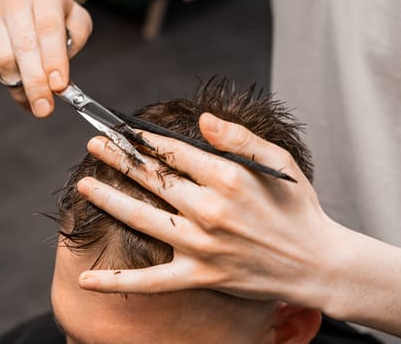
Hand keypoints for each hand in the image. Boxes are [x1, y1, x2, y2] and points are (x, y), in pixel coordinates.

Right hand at [0, 0, 92, 116]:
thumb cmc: (51, 12)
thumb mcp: (74, 18)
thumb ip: (76, 37)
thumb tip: (63, 67)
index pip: (48, 28)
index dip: (54, 60)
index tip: (59, 86)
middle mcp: (11, 1)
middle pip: (24, 48)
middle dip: (36, 84)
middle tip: (44, 108)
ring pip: (2, 59)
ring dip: (18, 86)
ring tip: (32, 97)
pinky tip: (6, 78)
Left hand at [76, 113, 348, 307]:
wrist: (316, 262)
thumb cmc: (298, 208)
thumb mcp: (280, 161)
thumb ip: (240, 138)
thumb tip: (204, 119)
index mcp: (228, 178)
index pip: (174, 151)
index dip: (145, 139)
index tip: (125, 130)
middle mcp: (209, 210)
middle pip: (152, 178)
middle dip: (119, 158)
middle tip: (95, 145)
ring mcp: (201, 246)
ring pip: (142, 218)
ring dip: (108, 199)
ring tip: (85, 184)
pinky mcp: (199, 276)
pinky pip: (150, 282)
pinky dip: (117, 282)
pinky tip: (86, 280)